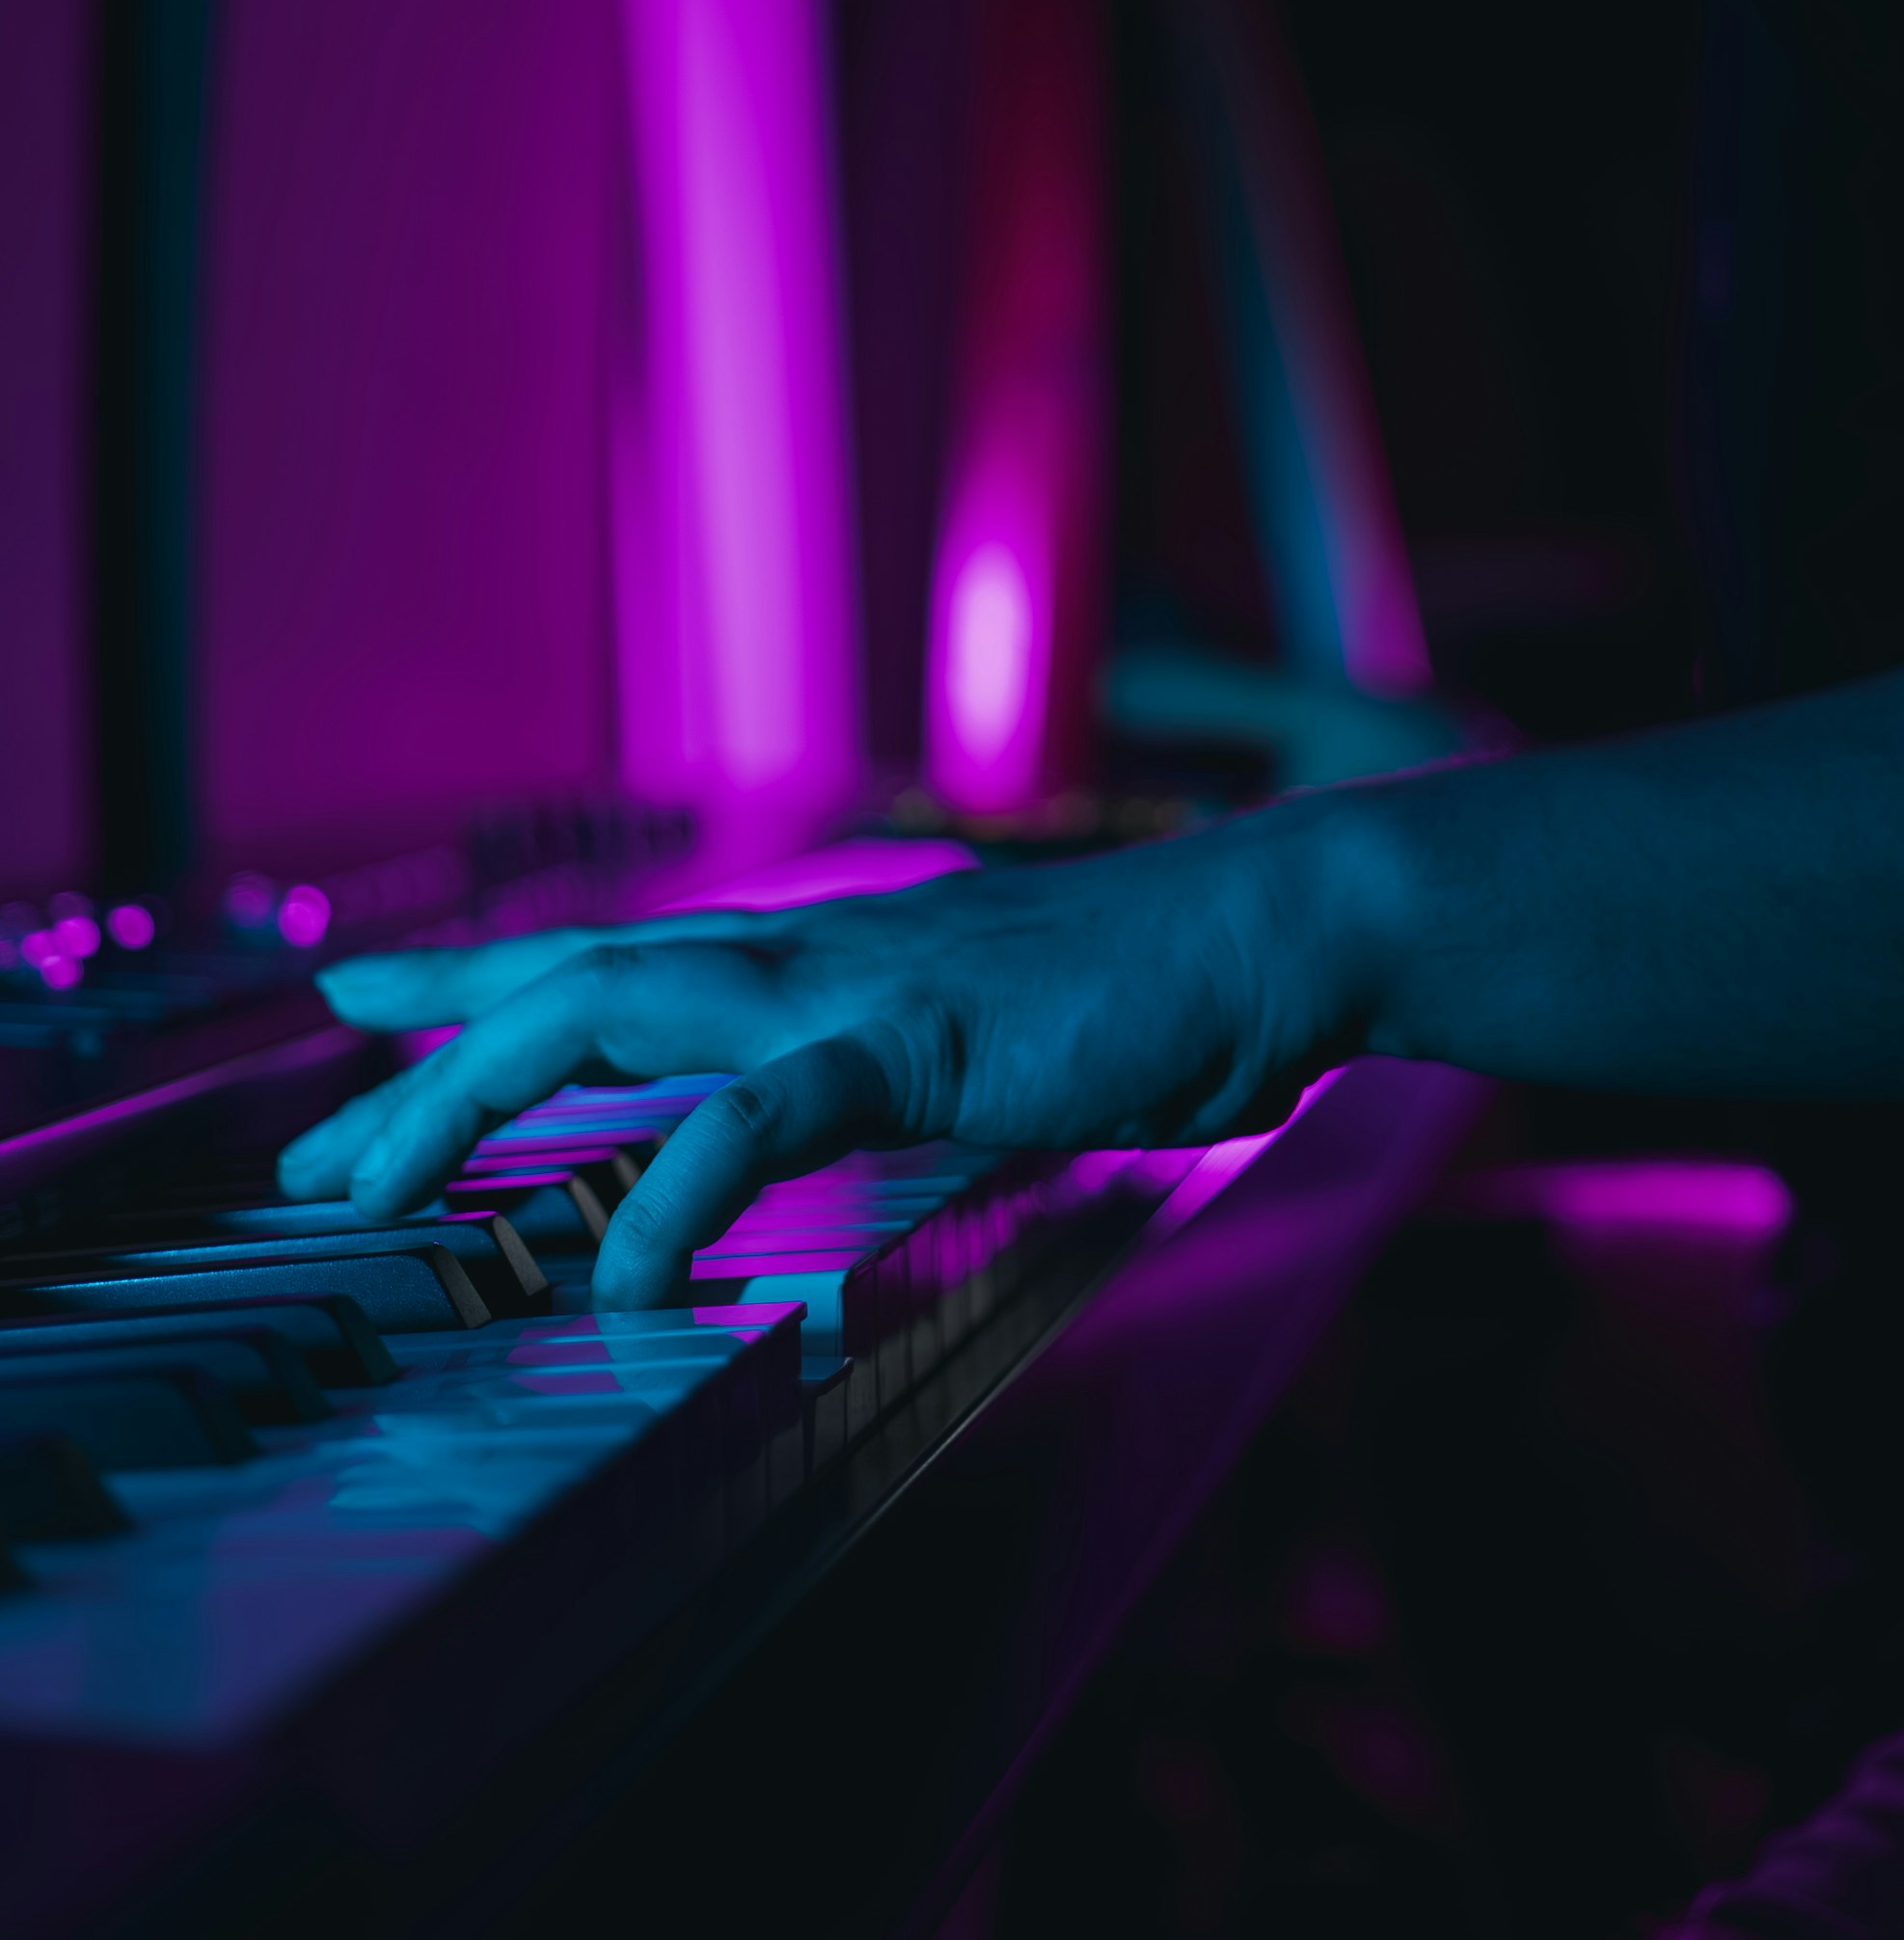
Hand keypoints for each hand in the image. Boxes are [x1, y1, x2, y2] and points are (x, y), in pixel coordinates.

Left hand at [277, 814, 1359, 1307]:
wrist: (1278, 931)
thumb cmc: (1160, 987)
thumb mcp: (994, 1033)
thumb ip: (906, 1062)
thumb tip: (855, 1105)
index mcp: (825, 953)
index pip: (619, 957)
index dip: (480, 982)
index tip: (361, 997)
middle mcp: (808, 948)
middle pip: (571, 985)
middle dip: (427, 1065)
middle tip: (318, 1158)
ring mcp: (850, 985)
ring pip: (612, 1014)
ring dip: (476, 1098)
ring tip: (379, 1189)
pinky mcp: (912, 1039)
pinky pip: (760, 1117)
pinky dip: (675, 1191)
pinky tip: (626, 1279)